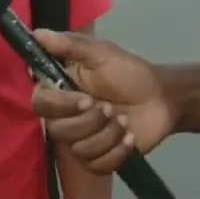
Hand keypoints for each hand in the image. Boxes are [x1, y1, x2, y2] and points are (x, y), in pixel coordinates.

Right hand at [31, 30, 174, 174]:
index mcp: (61, 90)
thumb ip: (69, 45)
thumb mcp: (101, 53)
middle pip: (58, 131)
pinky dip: (118, 152)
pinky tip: (130, 137)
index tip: (87, 99)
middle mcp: (64, 117)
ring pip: (80, 150)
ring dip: (109, 135)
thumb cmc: (129, 72)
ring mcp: (80, 141)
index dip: (61, 105)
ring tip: (124, 120)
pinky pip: (98, 165)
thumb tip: (38, 33)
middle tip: (111, 108)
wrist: (161, 98)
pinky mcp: (98, 160)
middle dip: (90, 122)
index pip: (40, 103)